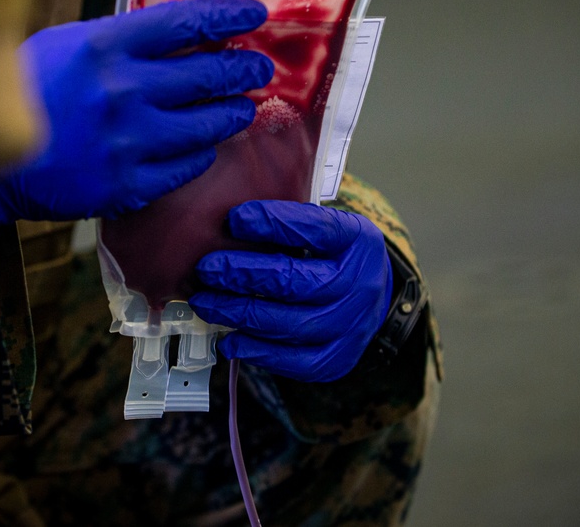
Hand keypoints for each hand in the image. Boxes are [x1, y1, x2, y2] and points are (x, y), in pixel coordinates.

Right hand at [0, 0, 273, 223]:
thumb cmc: (24, 93)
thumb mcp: (65, 46)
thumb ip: (120, 40)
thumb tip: (179, 35)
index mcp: (105, 46)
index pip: (187, 22)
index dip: (228, 15)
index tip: (255, 14)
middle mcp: (124, 90)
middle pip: (209, 75)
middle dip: (244, 69)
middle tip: (259, 68)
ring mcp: (129, 141)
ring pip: (207, 125)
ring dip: (233, 114)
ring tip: (241, 109)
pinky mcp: (128, 183)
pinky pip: (187, 166)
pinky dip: (201, 154)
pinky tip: (204, 146)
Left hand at [188, 201, 392, 381]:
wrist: (374, 296)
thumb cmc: (336, 255)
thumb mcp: (327, 227)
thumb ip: (290, 222)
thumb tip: (232, 221)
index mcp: (357, 241)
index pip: (314, 229)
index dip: (273, 223)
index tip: (235, 219)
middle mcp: (359, 285)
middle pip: (295, 282)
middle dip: (242, 274)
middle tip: (207, 269)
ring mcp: (351, 327)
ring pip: (289, 325)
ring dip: (239, 314)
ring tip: (206, 304)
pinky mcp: (338, 359)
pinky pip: (294, 361)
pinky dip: (257, 351)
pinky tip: (229, 340)